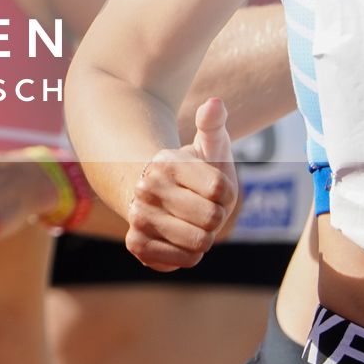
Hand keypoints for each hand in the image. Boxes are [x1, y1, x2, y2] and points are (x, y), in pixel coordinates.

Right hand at [124, 97, 238, 272]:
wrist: (147, 189)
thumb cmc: (189, 170)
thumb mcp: (206, 145)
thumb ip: (213, 124)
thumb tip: (215, 103)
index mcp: (167, 163)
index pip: (223, 192)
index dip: (227, 194)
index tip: (213, 188)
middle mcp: (148, 189)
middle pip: (212, 220)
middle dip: (216, 216)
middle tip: (202, 207)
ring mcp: (139, 217)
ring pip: (199, 243)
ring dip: (203, 237)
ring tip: (190, 222)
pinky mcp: (136, 244)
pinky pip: (182, 261)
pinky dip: (187, 254)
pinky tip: (177, 237)